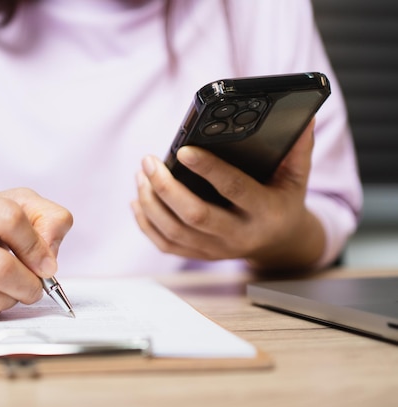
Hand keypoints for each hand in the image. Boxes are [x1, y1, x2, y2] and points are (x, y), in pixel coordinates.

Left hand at [132, 120, 324, 270]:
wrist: (279, 243)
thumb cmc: (283, 201)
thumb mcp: (297, 177)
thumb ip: (298, 149)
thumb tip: (303, 117)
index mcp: (265, 212)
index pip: (233, 189)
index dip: (208, 169)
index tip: (184, 149)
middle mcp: (239, 235)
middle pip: (195, 216)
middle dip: (166, 187)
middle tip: (148, 161)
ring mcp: (217, 249)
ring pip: (174, 231)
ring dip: (151, 202)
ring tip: (142, 175)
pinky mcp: (200, 255)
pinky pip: (166, 245)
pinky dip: (147, 224)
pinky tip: (138, 201)